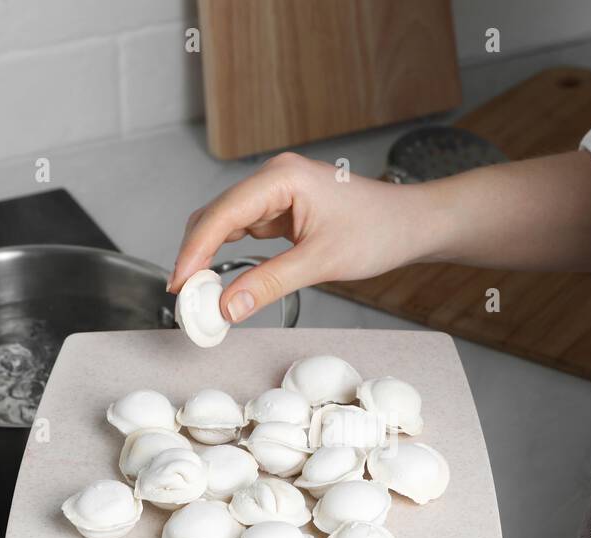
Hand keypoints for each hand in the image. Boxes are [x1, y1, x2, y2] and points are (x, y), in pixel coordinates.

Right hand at [168, 152, 436, 322]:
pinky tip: (223, 280)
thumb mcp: (321, 262)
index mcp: (281, 177)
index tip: (179, 284)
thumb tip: (226, 307)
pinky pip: (245, 232)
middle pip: (215, 215)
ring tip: (200, 294)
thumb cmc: (379, 231)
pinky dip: (230, 256)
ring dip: (210, 257)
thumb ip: (269, 283)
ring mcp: (276, 194)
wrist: (412, 225)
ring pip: (226, 225)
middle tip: (185, 296)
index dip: (194, 251)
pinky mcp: (282, 211)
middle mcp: (273, 179)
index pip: (222, 213)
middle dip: (196, 255)